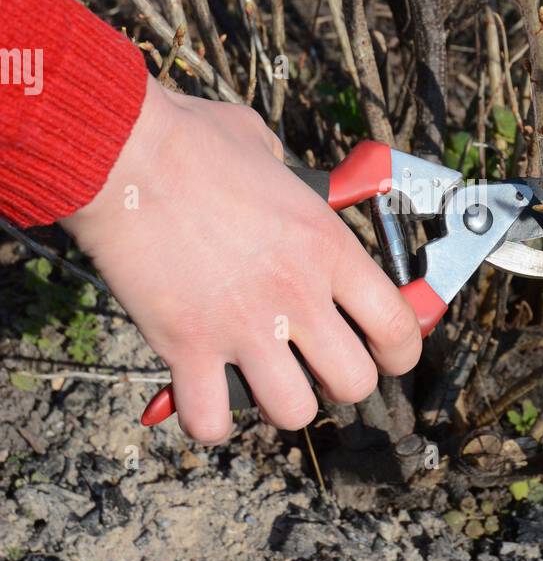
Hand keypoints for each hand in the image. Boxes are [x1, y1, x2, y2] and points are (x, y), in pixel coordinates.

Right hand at [62, 77, 420, 441]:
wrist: (124, 154)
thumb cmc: (191, 140)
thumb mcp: (267, 148)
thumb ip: (292, 181)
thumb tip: (288, 182)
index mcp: (326, 246)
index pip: (397, 325)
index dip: (400, 351)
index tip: (387, 353)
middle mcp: (295, 294)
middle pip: (354, 382)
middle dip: (339, 382)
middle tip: (315, 364)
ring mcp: (242, 327)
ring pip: (293, 412)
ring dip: (279, 403)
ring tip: (260, 378)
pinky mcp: (187, 347)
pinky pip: (212, 420)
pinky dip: (209, 419)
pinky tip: (203, 396)